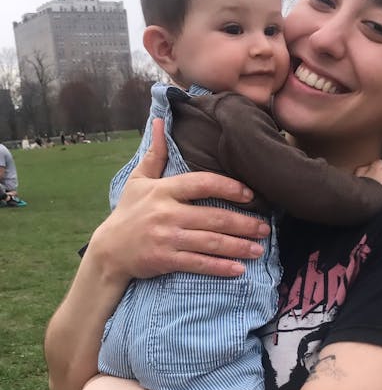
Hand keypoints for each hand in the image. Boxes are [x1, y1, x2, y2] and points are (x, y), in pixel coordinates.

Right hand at [92, 118, 270, 279]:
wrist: (108, 250)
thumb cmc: (128, 213)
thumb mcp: (138, 181)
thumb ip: (155, 154)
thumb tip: (160, 120)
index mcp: (164, 190)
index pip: (202, 183)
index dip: (229, 187)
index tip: (250, 194)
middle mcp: (167, 213)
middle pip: (214, 216)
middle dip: (244, 223)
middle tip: (265, 228)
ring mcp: (167, 238)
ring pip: (211, 242)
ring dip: (238, 246)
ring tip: (259, 249)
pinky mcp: (166, 260)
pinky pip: (199, 264)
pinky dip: (220, 267)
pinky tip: (239, 269)